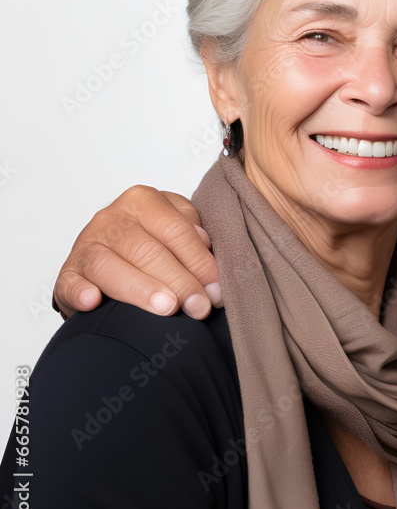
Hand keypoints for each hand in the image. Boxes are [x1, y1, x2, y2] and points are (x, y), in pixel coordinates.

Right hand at [53, 186, 220, 318]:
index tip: (215, 289)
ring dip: (141, 290)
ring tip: (166, 307)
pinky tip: (93, 301)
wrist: (108, 252)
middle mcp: (112, 218)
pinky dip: (80, 292)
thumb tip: (206, 248)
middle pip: (148, 251)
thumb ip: (192, 234)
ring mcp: (86, 244)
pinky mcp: (68, 272)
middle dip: (179, 282)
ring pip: (111, 266)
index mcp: (144, 200)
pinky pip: (69, 282)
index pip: (176, 231)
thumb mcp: (175, 226)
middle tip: (199, 307)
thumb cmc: (150, 239)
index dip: (199, 262)